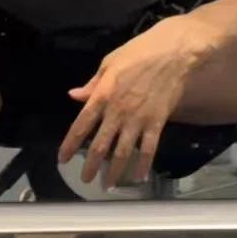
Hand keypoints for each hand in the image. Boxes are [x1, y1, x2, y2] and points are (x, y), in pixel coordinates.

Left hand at [57, 17, 208, 188]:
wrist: (173, 52)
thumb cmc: (139, 52)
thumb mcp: (110, 62)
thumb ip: (92, 84)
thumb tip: (74, 96)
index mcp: (103, 95)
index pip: (81, 125)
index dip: (70, 144)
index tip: (63, 159)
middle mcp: (118, 111)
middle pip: (100, 144)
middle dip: (91, 165)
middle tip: (85, 179)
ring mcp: (138, 119)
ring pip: (123, 151)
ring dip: (114, 170)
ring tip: (107, 185)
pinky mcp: (157, 122)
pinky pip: (149, 148)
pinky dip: (143, 164)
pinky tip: (139, 177)